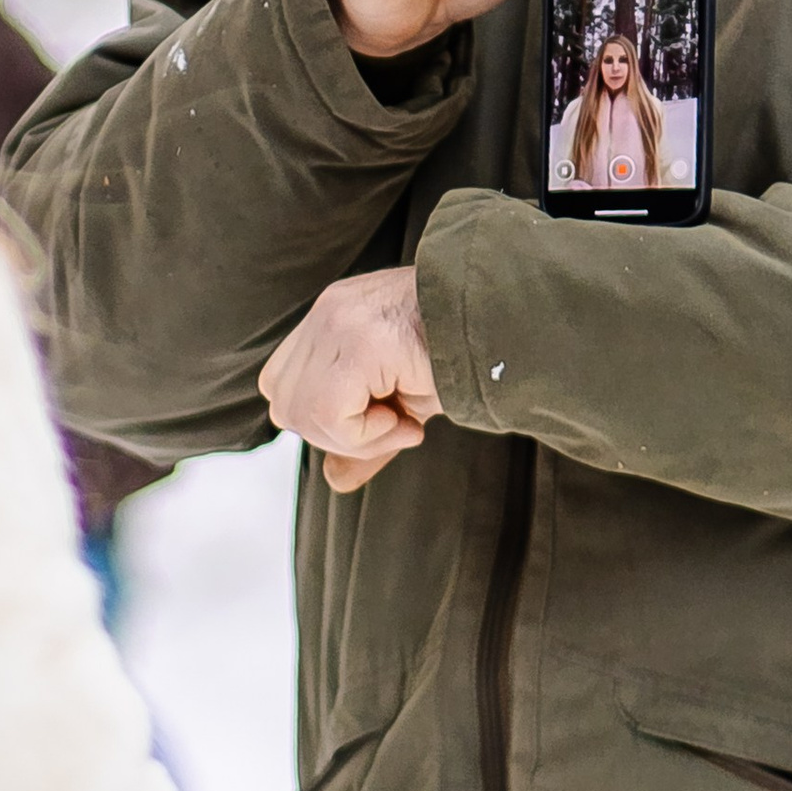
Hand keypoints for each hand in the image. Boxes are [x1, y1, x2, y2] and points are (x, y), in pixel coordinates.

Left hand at [259, 269, 442, 492]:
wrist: (510, 327)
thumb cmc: (463, 359)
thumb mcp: (404, 403)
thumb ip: (364, 437)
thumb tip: (333, 480)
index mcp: (333, 315)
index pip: (281, 382)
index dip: (319, 417)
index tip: (377, 418)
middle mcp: (330, 311)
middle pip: (284, 401)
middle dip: (334, 435)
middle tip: (393, 427)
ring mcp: (340, 320)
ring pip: (304, 412)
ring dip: (356, 438)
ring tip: (404, 423)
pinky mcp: (360, 341)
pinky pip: (330, 412)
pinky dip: (367, 435)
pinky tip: (408, 422)